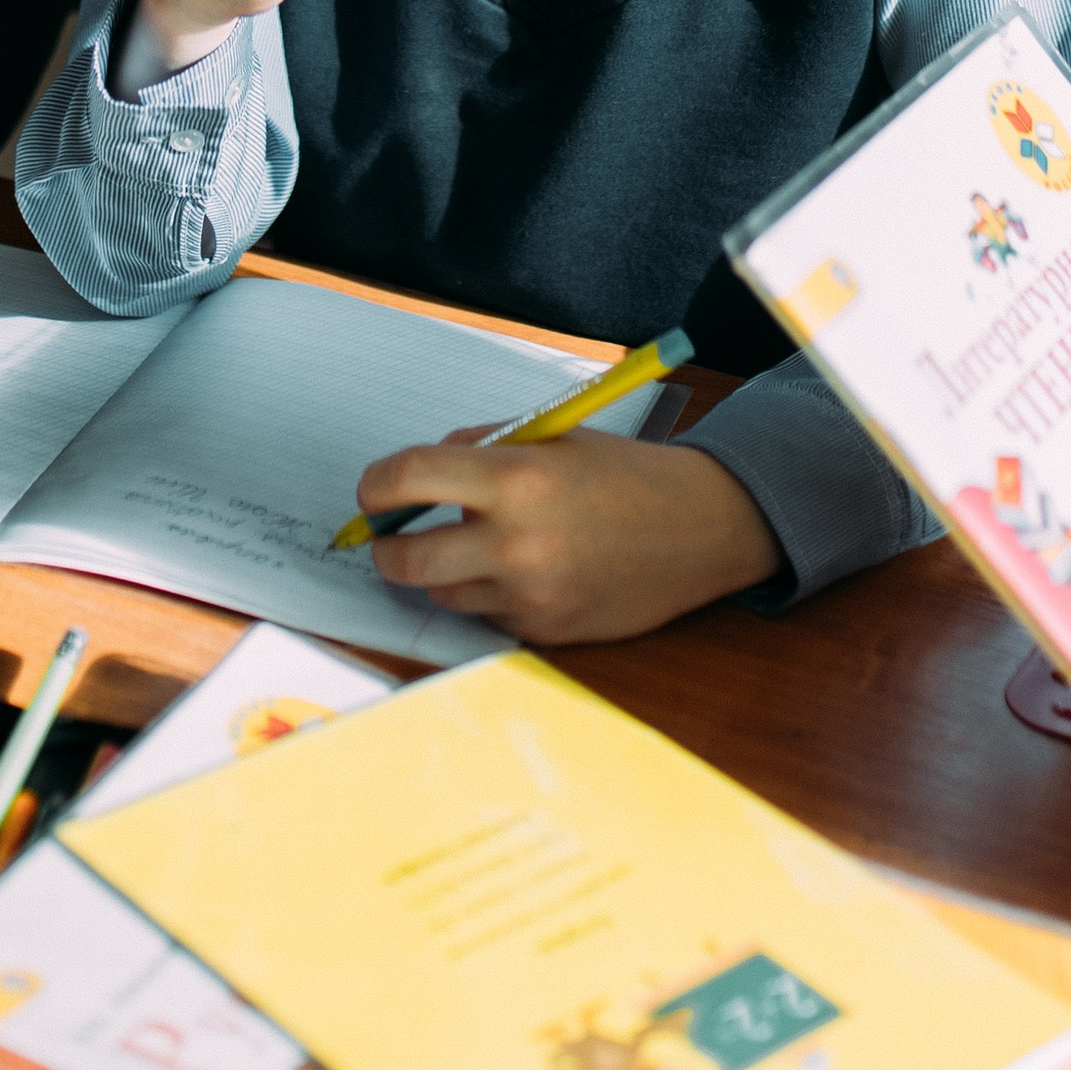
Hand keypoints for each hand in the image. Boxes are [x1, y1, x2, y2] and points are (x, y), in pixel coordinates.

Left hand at [356, 430, 780, 645]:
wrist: (698, 528)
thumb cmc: (620, 473)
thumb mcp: (548, 438)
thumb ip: (478, 451)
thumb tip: (412, 479)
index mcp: (516, 478)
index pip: (410, 478)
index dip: (376, 484)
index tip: (372, 490)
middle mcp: (518, 542)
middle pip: (406, 559)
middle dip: (385, 547)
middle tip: (387, 537)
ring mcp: (531, 594)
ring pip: (443, 593)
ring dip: (440, 571)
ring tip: (472, 547)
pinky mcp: (546, 631)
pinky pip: (488, 615)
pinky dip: (489, 594)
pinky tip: (523, 570)